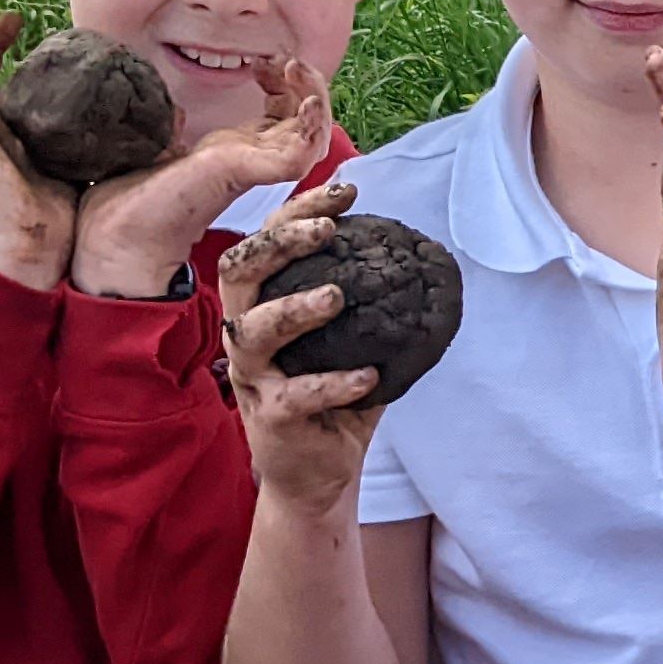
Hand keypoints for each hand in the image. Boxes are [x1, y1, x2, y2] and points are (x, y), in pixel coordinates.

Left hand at [69, 55, 332, 297]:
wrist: (113, 234)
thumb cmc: (130, 202)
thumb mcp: (158, 148)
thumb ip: (174, 129)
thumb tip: (177, 112)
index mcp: (234, 154)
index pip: (282, 117)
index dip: (282, 84)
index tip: (260, 63)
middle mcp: (250, 163)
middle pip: (307, 124)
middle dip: (306, 84)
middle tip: (285, 60)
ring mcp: (251, 171)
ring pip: (313, 138)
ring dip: (315, 99)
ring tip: (294, 68)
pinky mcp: (246, 176)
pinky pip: (299, 157)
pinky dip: (311, 127)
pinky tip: (303, 102)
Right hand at [216, 181, 382, 515]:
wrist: (318, 474)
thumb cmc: (334, 397)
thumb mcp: (352, 341)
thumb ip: (372, 302)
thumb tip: (421, 253)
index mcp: (263, 305)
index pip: (267, 242)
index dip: (298, 210)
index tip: (345, 190)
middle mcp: (247, 334)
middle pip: (241, 271)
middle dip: (280, 243)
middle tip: (327, 230)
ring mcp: (253, 377)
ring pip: (255, 330)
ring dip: (295, 309)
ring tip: (337, 296)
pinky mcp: (270, 418)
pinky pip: (295, 395)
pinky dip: (332, 383)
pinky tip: (367, 375)